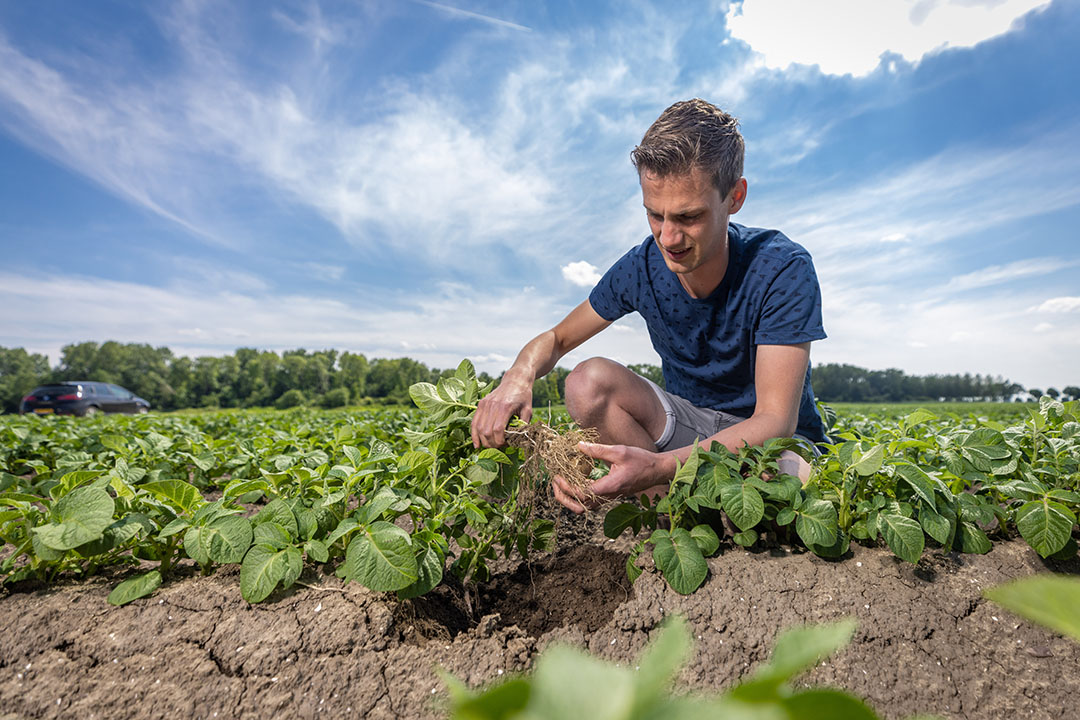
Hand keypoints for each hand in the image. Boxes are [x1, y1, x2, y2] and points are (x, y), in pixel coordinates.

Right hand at [471, 375, 532, 447]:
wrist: (516, 380)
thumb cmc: (523, 396)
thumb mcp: (528, 410)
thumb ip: (523, 426)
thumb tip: (517, 441)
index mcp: (505, 407)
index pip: (498, 430)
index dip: (500, 441)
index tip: (506, 444)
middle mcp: (493, 405)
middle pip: (487, 431)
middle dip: (492, 443)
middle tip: (500, 446)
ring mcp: (485, 404)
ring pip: (479, 428)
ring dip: (484, 441)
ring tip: (491, 446)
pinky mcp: (481, 404)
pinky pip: (474, 422)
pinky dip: (474, 435)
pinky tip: (477, 444)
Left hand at [552, 442, 670, 513]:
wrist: (657, 470)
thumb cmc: (641, 460)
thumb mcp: (619, 451)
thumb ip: (597, 450)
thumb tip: (578, 445)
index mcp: (610, 486)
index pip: (582, 494)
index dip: (567, 487)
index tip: (558, 476)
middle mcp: (609, 496)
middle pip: (580, 507)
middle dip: (564, 498)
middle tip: (555, 483)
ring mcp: (610, 497)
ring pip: (585, 506)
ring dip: (571, 498)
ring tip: (562, 482)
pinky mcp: (611, 495)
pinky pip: (591, 500)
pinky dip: (580, 494)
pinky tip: (577, 479)